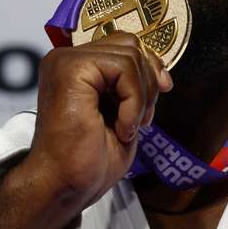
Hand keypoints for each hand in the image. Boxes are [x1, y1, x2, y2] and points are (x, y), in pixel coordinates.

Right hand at [0, 31, 171, 228]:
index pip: (124, 44)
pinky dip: (133, 102)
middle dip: (148, 80)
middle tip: (142, 118)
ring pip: (130, 55)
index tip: (161, 92)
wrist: (66, 185)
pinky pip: (123, 69)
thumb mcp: (124, 112)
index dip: (150, 66)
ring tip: (128, 126)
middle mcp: (67, 58)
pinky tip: (121, 127)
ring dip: (141, 96)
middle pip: (130, 43)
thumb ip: (136, 85)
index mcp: (77, 67)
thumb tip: (161, 69)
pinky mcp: (70, 69)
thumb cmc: (90, 159)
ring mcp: (65, 61)